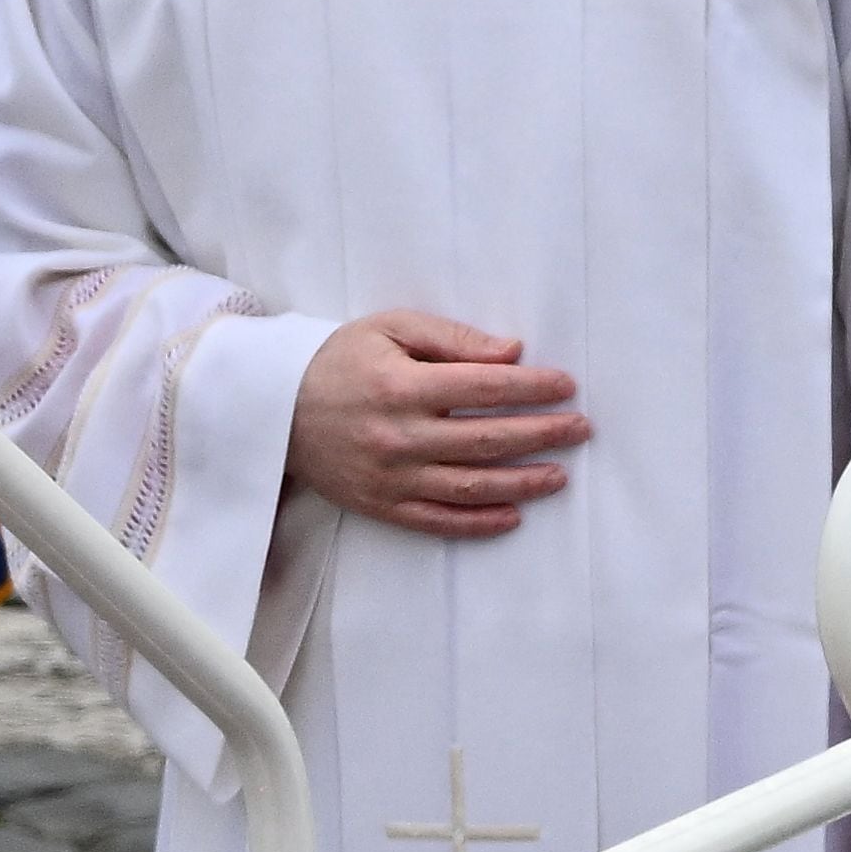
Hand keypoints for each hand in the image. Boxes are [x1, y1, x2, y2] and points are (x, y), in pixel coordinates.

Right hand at [285, 309, 586, 537]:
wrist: (270, 407)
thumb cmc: (337, 360)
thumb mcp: (390, 328)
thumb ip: (452, 338)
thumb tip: (513, 354)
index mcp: (403, 387)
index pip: (487, 388)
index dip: (535, 388)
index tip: (567, 386)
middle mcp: (399, 437)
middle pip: (488, 439)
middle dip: (544, 434)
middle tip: (580, 429)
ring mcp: (389, 477)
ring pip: (471, 486)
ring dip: (523, 482)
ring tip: (560, 475)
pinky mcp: (378, 504)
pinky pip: (436, 520)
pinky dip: (478, 523)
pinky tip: (512, 516)